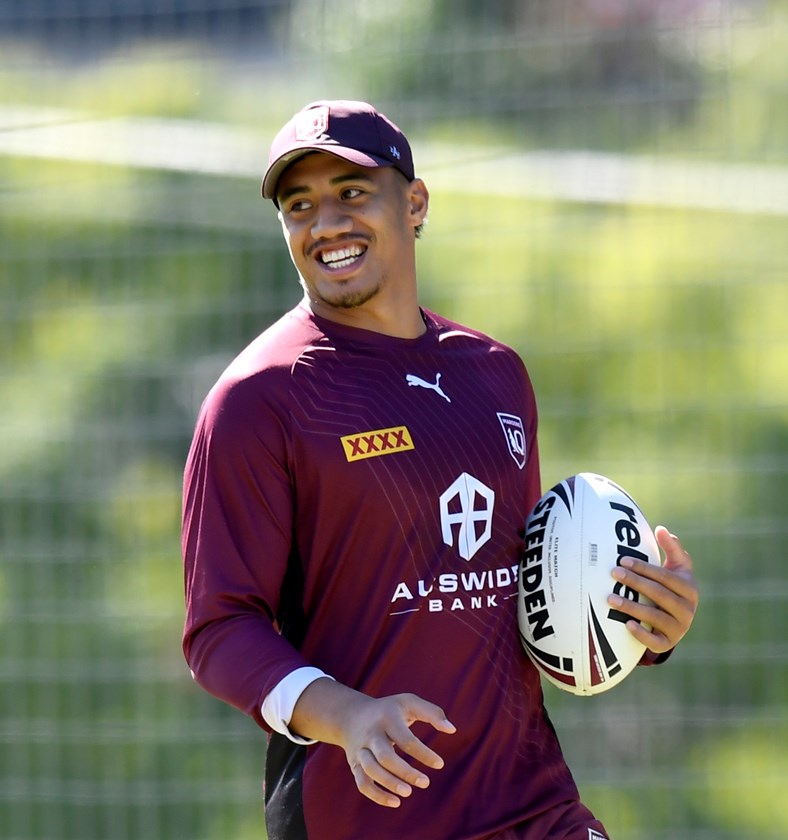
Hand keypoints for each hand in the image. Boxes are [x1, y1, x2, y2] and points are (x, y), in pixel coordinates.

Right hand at [289, 679, 455, 807]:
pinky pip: (363, 783)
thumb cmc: (389, 710)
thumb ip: (432, 712)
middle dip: (406, 772)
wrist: (352, 715)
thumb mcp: (409, 702)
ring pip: (371, 770)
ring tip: (409, 792)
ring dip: (390, 784)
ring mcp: (361, 750)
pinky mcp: (354, 764)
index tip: (440, 764)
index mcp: (387, 718)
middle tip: (426, 783)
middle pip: (385, 757)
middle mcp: (371, 734)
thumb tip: (452, 729)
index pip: (406, 739)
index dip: (424, 754)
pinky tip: (396, 802)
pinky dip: (377, 795)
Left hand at [607, 525, 698, 653]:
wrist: (677, 619)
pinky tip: (627, 624)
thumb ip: (672, 548)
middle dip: (635, 582)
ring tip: (611, 598)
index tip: (623, 560)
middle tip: (614, 573)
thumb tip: (661, 529)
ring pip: (655, 617)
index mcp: (689, 589)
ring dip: (632, 607)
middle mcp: (688, 609)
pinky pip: (656, 642)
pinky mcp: (669, 643)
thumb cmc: (673, 587)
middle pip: (659, 594)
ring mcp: (679, 628)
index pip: (665, 577)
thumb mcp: (678, 568)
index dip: (644, 568)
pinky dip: (642, 634)